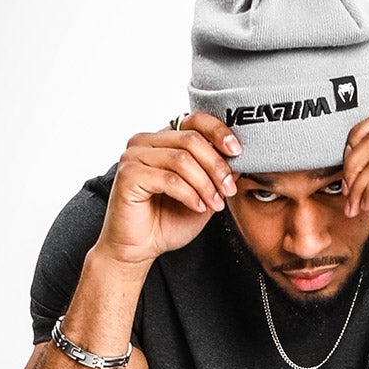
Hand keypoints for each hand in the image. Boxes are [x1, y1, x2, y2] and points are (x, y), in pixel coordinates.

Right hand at [95, 112, 242, 267]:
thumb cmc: (166, 223)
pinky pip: (169, 179)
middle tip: (229, 189)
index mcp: (163, 140)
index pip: (194, 119)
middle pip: (191, 140)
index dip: (218, 131)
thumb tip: (240, 158)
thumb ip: (217, 175)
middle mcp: (146, 141)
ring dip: (205, 184)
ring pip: (182, 159)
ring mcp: (134, 156)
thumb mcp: (202, 195)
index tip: (237, 151)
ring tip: (215, 204)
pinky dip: (189, 194)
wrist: (137, 249)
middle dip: (216, 166)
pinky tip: (197, 207)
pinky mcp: (128, 175)